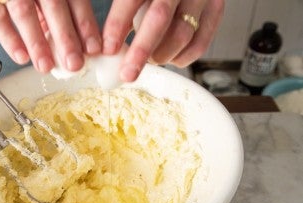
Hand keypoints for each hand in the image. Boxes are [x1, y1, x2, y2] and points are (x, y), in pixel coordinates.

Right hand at [0, 0, 101, 72]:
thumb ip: (58, 6)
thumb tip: (73, 40)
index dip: (85, 24)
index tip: (94, 49)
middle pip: (54, 6)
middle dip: (65, 37)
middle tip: (74, 63)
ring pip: (25, 12)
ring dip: (37, 42)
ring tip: (46, 66)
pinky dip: (9, 38)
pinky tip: (21, 57)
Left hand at [102, 0, 223, 81]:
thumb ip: (124, 12)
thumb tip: (107, 47)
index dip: (118, 25)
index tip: (108, 49)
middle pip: (159, 18)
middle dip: (141, 51)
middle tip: (127, 73)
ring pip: (181, 35)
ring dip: (161, 56)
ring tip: (149, 60)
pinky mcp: (216, 9)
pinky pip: (199, 44)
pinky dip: (181, 58)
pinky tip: (169, 57)